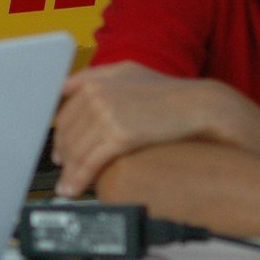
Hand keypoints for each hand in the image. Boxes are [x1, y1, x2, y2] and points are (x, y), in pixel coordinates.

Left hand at [52, 62, 224, 197]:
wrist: (199, 105)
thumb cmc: (169, 91)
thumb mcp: (128, 71)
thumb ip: (96, 75)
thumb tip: (65, 86)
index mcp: (97, 81)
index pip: (66, 114)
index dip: (60, 137)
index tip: (60, 152)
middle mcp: (98, 94)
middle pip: (67, 134)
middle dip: (64, 158)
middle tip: (63, 174)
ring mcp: (107, 113)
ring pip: (76, 149)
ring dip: (68, 173)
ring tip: (67, 188)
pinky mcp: (120, 134)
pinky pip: (91, 160)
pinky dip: (79, 178)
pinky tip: (75, 188)